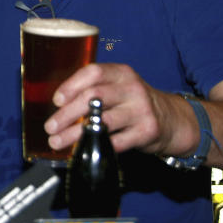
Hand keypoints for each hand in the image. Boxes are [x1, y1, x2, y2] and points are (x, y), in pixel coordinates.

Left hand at [43, 63, 178, 155]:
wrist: (172, 120)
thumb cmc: (133, 103)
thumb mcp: (119, 87)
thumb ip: (94, 90)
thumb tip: (58, 105)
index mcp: (121, 73)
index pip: (94, 72)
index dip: (72, 85)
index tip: (57, 100)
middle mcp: (132, 88)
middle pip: (94, 97)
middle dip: (67, 114)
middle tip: (50, 126)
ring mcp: (141, 110)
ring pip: (102, 122)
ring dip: (74, 134)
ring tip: (57, 141)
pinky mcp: (146, 131)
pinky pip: (115, 141)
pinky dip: (95, 146)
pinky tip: (81, 150)